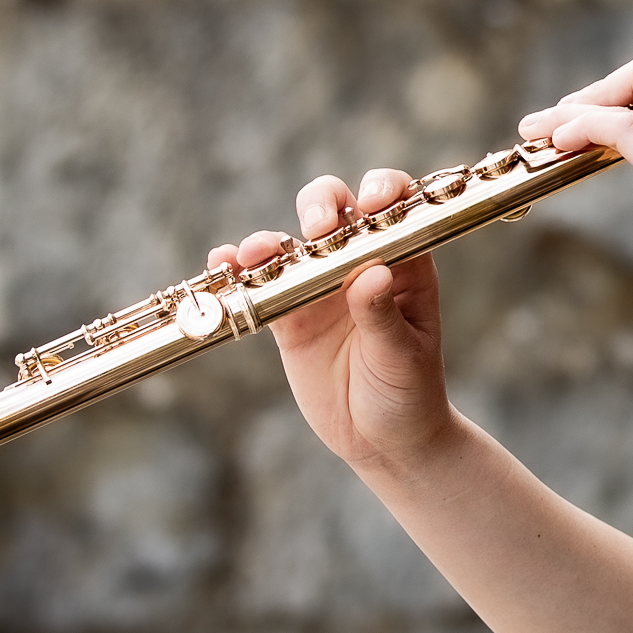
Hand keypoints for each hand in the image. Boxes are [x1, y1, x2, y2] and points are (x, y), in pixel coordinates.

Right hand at [207, 169, 451, 471]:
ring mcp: (320, 286)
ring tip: (257, 254)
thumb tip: (373, 272)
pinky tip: (224, 267)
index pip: (395, 207)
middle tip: (316, 227)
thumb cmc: (408, 392)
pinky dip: (238, 271)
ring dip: (270, 240)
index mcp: (404, 262)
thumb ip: (383, 315)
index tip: (371, 202)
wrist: (382, 442)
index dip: (382, 191)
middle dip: (321, 205)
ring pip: (291, 243)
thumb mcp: (403, 356)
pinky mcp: (288, 315)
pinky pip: (259, 285)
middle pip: (336, 209)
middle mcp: (360, 262)